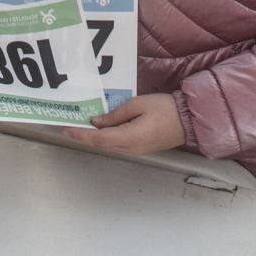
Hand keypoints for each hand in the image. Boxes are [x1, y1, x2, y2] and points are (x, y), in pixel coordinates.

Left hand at [60, 94, 185, 154]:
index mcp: (129, 138)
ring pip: (109, 146)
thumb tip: (97, 122)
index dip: (81, 134)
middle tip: (69, 125)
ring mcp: (136, 150)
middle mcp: (130, 148)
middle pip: (101, 144)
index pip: (98, 139)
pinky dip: (105, 138)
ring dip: (93, 137)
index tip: (66, 128)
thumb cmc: (165, 109)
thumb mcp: (138, 104)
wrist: (189, 120)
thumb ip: (116, 114)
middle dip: (83, 136)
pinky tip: (100, 128)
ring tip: (80, 125)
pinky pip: (118, 144)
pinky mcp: (141, 147)